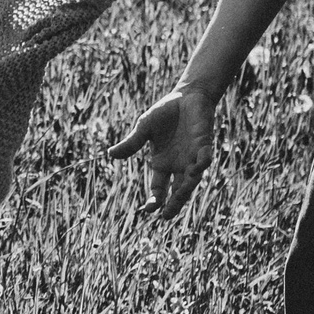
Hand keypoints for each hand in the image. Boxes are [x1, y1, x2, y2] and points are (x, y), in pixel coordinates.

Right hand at [108, 85, 217, 217]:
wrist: (187, 96)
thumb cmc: (165, 113)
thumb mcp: (144, 128)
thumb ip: (131, 143)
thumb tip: (110, 154)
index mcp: (162, 163)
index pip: (159, 188)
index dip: (155, 199)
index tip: (149, 208)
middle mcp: (178, 165)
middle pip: (177, 191)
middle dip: (173, 204)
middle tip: (166, 216)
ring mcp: (192, 157)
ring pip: (191, 180)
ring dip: (186, 189)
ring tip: (178, 197)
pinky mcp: (204, 145)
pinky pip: (204, 159)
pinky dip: (200, 165)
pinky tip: (193, 169)